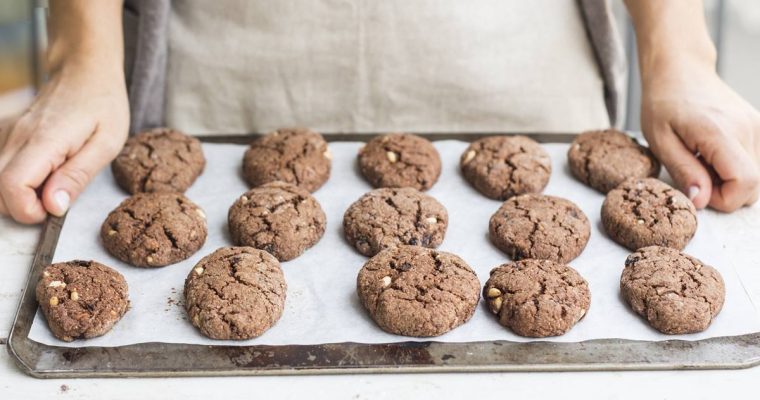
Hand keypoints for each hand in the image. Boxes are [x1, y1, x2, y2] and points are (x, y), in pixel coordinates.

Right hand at [0, 61, 128, 222]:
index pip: (11, 187)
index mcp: (44, 141)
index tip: (54, 209)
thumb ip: (77, 177)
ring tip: (50, 184)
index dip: (29, 210)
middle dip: (21, 208)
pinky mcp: (6, 133)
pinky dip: (13, 179)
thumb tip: (53, 207)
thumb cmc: (103, 105)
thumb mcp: (106, 144)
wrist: (85, 71)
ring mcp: (7, 133)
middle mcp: (16, 137)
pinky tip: (41, 172)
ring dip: (17, 194)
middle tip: (54, 199)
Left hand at [641, 64, 759, 211]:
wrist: (680, 70)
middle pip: (755, 186)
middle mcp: (747, 128)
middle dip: (725, 193)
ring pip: (757, 177)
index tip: (697, 190)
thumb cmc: (663, 103)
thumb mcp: (660, 141)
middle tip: (695, 175)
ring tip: (702, 162)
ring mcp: (757, 126)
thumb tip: (701, 201)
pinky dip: (736, 169)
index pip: (745, 182)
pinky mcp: (758, 126)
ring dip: (730, 181)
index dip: (722, 199)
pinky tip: (712, 157)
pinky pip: (756, 162)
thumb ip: (684, 171)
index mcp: (720, 132)